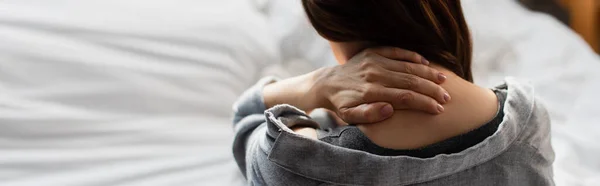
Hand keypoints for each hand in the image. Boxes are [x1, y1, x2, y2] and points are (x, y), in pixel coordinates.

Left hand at [311, 47, 448, 123]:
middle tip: (446, 97)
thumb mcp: (350, 116)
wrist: (328, 84)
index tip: (438, 109)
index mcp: (371, 92)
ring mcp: (374, 61)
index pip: (404, 97)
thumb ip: (368, 115)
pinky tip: (426, 62)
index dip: (423, 103)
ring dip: (427, 73)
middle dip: (431, 90)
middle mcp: (374, 75)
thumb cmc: (343, 104)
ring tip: (443, 80)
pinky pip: (397, 51)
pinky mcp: (373, 51)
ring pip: (407, 66)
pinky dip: (412, 56)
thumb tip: (389, 110)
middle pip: (410, 81)